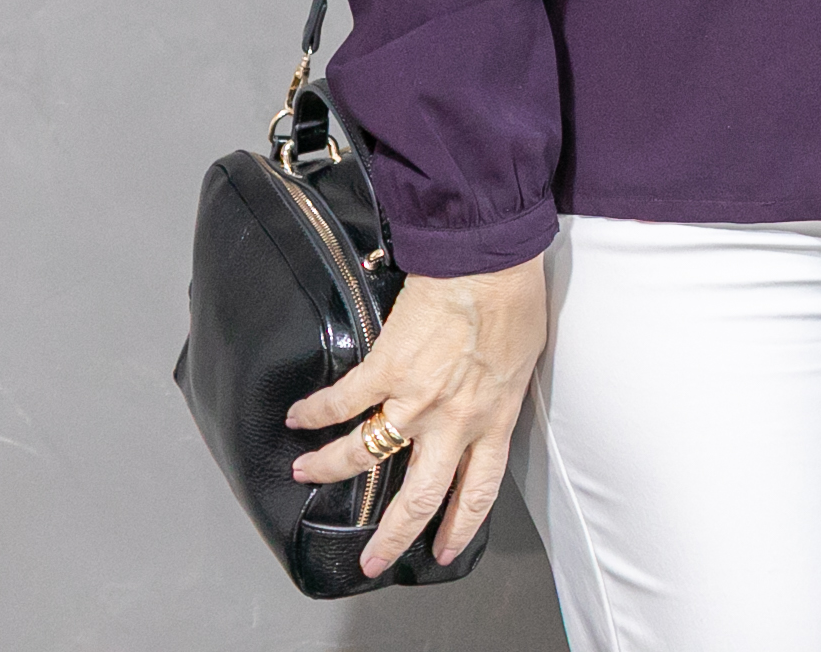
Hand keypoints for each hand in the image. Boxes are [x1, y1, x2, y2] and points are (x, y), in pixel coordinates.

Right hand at [284, 259, 548, 575]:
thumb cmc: (514, 301)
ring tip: (306, 473)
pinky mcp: (385, 368)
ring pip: (363, 455)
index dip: (460, 525)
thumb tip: (487, 399)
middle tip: (371, 560)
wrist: (489, 261)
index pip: (478, 490)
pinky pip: (342, 401)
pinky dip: (314, 411)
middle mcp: (454, 422)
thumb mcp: (522, 361)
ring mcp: (416, 399)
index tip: (444, 550)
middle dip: (391, 536)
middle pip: (419, 497)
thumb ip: (499, 393)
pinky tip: (297, 417)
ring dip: (329, 468)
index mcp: (493, 420)